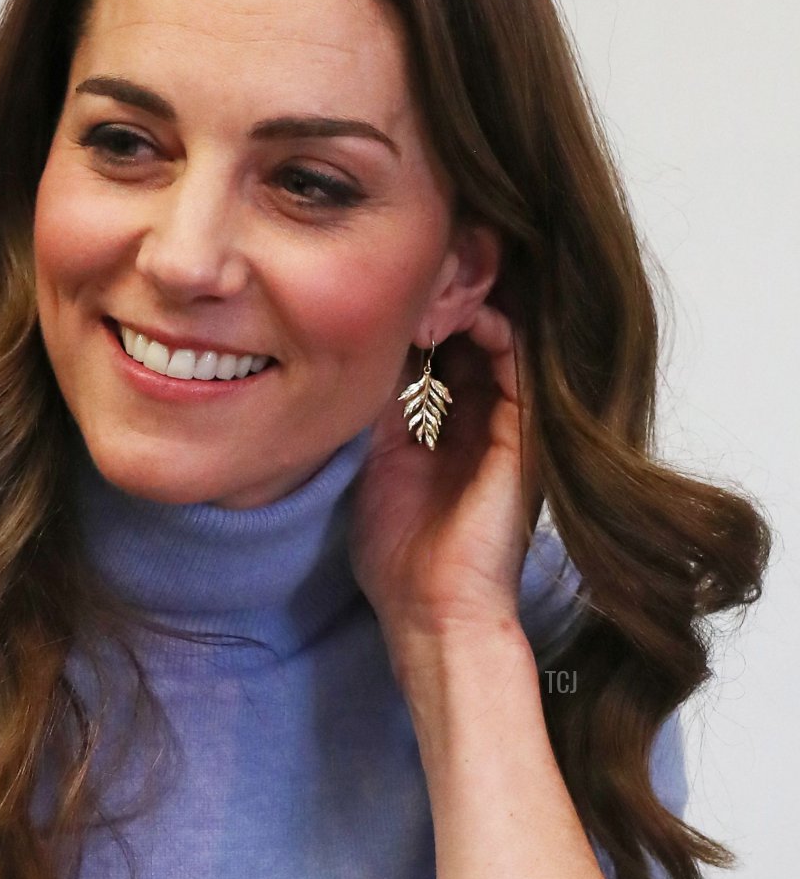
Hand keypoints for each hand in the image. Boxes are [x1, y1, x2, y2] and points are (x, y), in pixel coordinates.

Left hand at [348, 302, 542, 662]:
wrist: (431, 611)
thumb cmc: (399, 557)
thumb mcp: (373, 462)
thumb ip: (375, 409)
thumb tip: (353, 352)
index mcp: (450, 424)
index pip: (441, 345)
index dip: (415, 310)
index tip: (378, 285)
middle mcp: (484, 416)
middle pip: (473, 331)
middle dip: (441, 294)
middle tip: (406, 267)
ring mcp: (508, 422)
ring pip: (499, 333)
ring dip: (464, 302)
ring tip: (425, 282)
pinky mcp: (524, 433)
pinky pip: (518, 358)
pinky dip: (488, 325)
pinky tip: (447, 316)